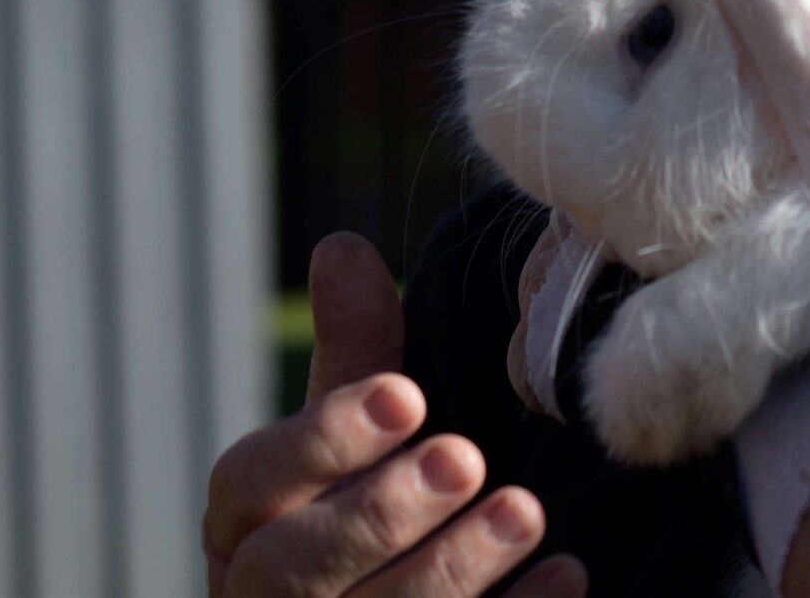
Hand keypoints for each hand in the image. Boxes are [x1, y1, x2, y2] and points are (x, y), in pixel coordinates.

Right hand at [202, 232, 587, 597]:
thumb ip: (356, 350)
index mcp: (246, 521)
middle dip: (380, 513)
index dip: (324, 440)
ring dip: (450, 570)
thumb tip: (342, 244)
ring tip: (524, 512)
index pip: (252, 481)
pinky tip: (564, 574)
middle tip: (464, 458)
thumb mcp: (358, 429)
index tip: (407, 394)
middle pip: (294, 569)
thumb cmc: (363, 503)